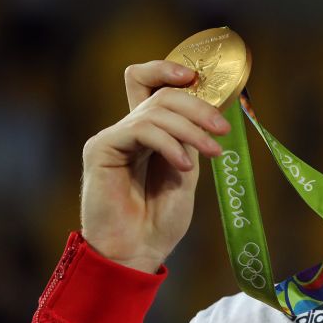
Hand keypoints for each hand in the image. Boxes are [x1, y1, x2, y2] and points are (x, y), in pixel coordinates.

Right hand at [80, 60, 230, 272]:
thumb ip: (189, 140)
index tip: (198, 78)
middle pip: (161, 93)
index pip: (149, 82)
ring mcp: (112, 138)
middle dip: (197, 106)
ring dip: (191, 130)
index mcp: (147, 132)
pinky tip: (183, 167)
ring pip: (156, 111)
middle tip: (221, 129)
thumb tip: (207, 111)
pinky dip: (169, 144)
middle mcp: (128, 129)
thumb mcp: (185, 172)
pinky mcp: (101, 149)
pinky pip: (141, 130)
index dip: (168, 70)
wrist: (137, 253)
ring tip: (212, 152)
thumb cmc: (160, 220)